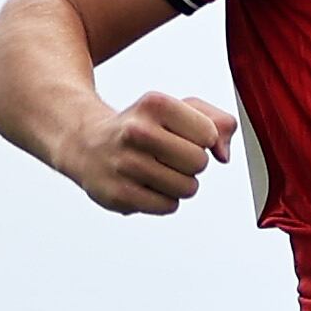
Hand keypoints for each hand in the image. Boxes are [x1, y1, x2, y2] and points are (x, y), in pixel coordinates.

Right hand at [64, 91, 233, 215]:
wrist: (87, 144)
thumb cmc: (142, 127)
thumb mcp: (179, 109)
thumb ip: (218, 121)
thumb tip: (223, 155)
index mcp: (154, 104)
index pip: (208, 134)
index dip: (202, 139)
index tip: (181, 135)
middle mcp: (137, 131)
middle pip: (199, 163)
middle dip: (191, 163)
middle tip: (167, 156)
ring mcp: (125, 164)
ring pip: (187, 188)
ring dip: (180, 184)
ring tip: (157, 171)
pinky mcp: (119, 194)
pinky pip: (168, 206)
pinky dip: (165, 200)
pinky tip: (146, 185)